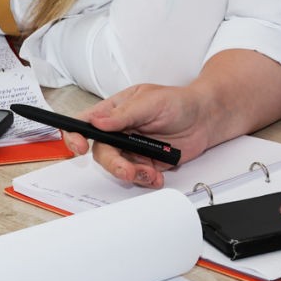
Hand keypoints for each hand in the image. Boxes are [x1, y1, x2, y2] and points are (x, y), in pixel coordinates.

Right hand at [63, 83, 207, 187]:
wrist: (205, 119)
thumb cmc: (178, 101)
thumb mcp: (151, 102)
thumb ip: (124, 114)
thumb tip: (98, 122)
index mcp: (114, 111)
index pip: (85, 123)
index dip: (75, 136)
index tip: (80, 147)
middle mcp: (119, 131)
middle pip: (102, 152)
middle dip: (113, 164)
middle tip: (127, 170)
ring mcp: (131, 148)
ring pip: (118, 167)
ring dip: (131, 173)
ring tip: (150, 172)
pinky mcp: (145, 162)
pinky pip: (137, 175)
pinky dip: (145, 179)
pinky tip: (157, 176)